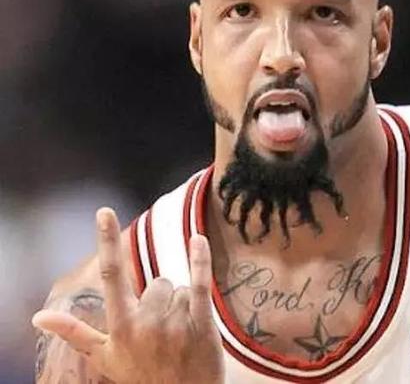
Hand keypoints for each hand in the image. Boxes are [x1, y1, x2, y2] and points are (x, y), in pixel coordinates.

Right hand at [32, 208, 224, 383]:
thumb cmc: (141, 377)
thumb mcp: (105, 357)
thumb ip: (74, 332)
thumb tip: (38, 316)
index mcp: (121, 326)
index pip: (111, 275)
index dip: (107, 240)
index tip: (104, 211)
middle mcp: (146, 323)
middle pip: (159, 283)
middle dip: (163, 301)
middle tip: (164, 333)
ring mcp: (174, 324)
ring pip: (181, 288)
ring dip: (183, 306)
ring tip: (180, 335)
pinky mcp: (201, 325)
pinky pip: (200, 284)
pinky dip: (200, 260)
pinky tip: (198, 239)